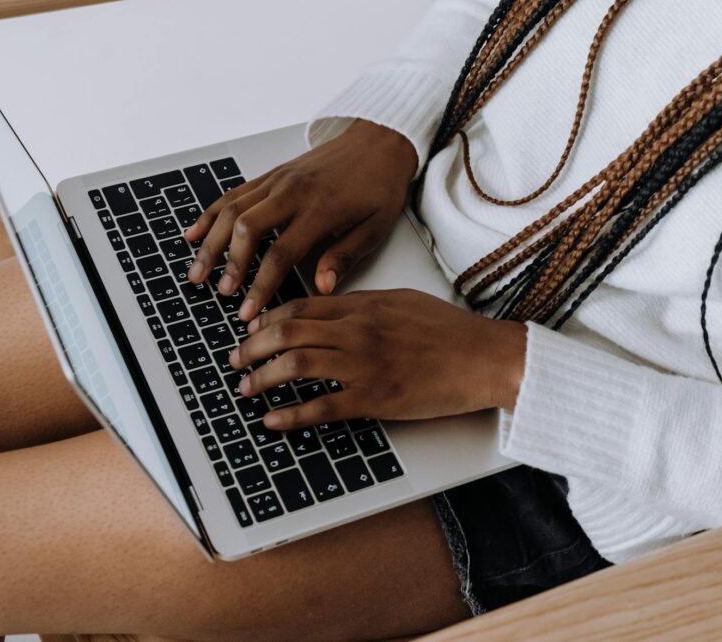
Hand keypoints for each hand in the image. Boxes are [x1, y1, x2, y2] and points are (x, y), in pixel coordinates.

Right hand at [183, 119, 416, 321]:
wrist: (379, 142)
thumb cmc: (380, 185)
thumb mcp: (375, 227)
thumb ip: (344, 257)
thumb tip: (322, 287)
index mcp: (321, 210)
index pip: (281, 254)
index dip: (261, 286)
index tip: (248, 311)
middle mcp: (293, 192)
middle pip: (247, 229)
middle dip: (230, 264)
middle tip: (221, 292)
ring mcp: (278, 180)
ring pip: (232, 210)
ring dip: (211, 242)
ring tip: (197, 272)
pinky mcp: (272, 174)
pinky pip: (234, 194)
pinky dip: (211, 214)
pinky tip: (194, 233)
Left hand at [227, 289, 526, 429]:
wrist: (485, 358)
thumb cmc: (449, 331)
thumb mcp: (402, 302)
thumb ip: (362, 304)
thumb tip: (328, 308)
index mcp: (363, 305)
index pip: (301, 307)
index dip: (268, 319)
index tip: (251, 329)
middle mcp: (357, 331)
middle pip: (288, 333)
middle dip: (253, 347)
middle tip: (237, 359)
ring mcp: (365, 365)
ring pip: (296, 366)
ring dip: (263, 378)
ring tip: (246, 388)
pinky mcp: (376, 398)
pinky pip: (323, 407)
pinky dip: (292, 414)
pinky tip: (272, 419)